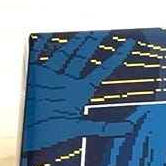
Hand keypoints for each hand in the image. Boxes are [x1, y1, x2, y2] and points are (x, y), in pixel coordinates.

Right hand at [24, 30, 137, 152]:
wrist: (34, 134)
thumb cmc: (56, 133)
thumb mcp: (83, 129)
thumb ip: (106, 127)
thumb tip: (131, 128)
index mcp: (82, 91)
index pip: (104, 69)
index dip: (116, 57)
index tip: (128, 44)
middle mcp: (69, 80)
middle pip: (84, 57)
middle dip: (92, 44)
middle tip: (103, 31)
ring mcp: (54, 76)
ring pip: (66, 54)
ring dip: (74, 43)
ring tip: (84, 31)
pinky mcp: (38, 75)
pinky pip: (42, 56)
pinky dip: (44, 46)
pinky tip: (50, 37)